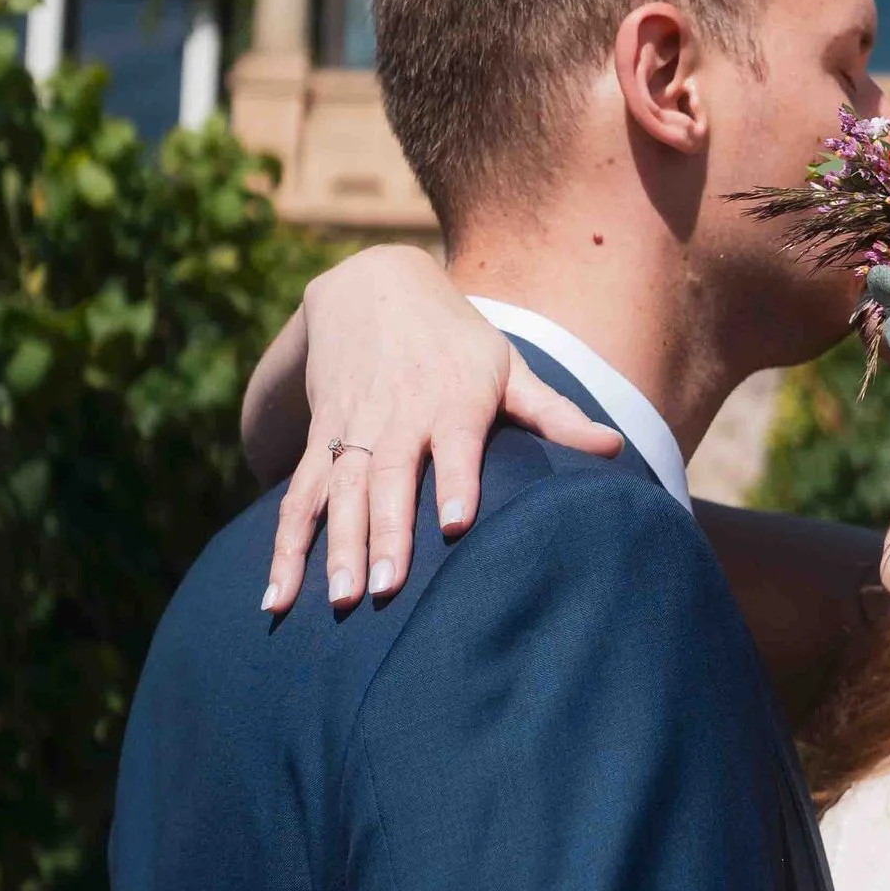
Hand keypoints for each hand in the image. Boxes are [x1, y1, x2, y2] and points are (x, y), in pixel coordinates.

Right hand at [260, 251, 619, 616]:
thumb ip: (554, 415)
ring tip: (338, 601)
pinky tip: (275, 597)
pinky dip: (285, 548)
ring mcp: (352, 430)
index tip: (456, 525)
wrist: (371, 289)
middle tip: (386, 588)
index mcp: (452, 397)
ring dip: (335, 547)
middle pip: (389, 476)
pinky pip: (297, 499)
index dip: (455, 481)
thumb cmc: (456, 341)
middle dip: (386, 533)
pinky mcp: (319, 442)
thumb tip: (614, 448)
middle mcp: (397, 414)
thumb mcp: (507, 366)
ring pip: (338, 491)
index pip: (455, 441)